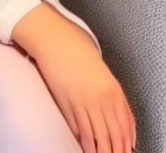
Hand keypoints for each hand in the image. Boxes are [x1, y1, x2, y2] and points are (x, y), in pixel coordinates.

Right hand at [12, 3, 135, 152]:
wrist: (54, 39)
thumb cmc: (76, 49)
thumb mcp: (102, 70)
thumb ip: (111, 92)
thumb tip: (119, 117)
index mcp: (112, 88)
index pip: (125, 124)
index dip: (126, 142)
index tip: (125, 149)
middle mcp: (99, 97)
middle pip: (111, 134)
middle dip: (114, 150)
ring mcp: (82, 101)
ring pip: (95, 135)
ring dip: (98, 150)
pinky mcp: (66, 103)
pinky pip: (77, 127)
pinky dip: (83, 141)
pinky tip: (85, 147)